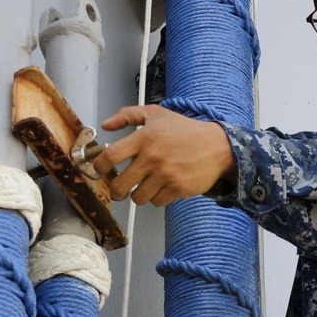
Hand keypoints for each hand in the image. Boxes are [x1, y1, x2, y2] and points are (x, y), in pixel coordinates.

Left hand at [93, 105, 236, 205]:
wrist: (216, 146)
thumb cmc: (184, 130)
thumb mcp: (156, 114)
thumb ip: (128, 115)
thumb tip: (106, 125)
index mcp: (144, 137)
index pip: (110, 157)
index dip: (99, 167)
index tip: (100, 171)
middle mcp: (152, 157)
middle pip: (120, 185)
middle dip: (116, 191)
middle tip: (119, 190)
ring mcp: (165, 175)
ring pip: (138, 198)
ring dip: (138, 195)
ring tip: (145, 186)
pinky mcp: (177, 189)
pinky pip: (157, 202)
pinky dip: (157, 198)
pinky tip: (162, 188)